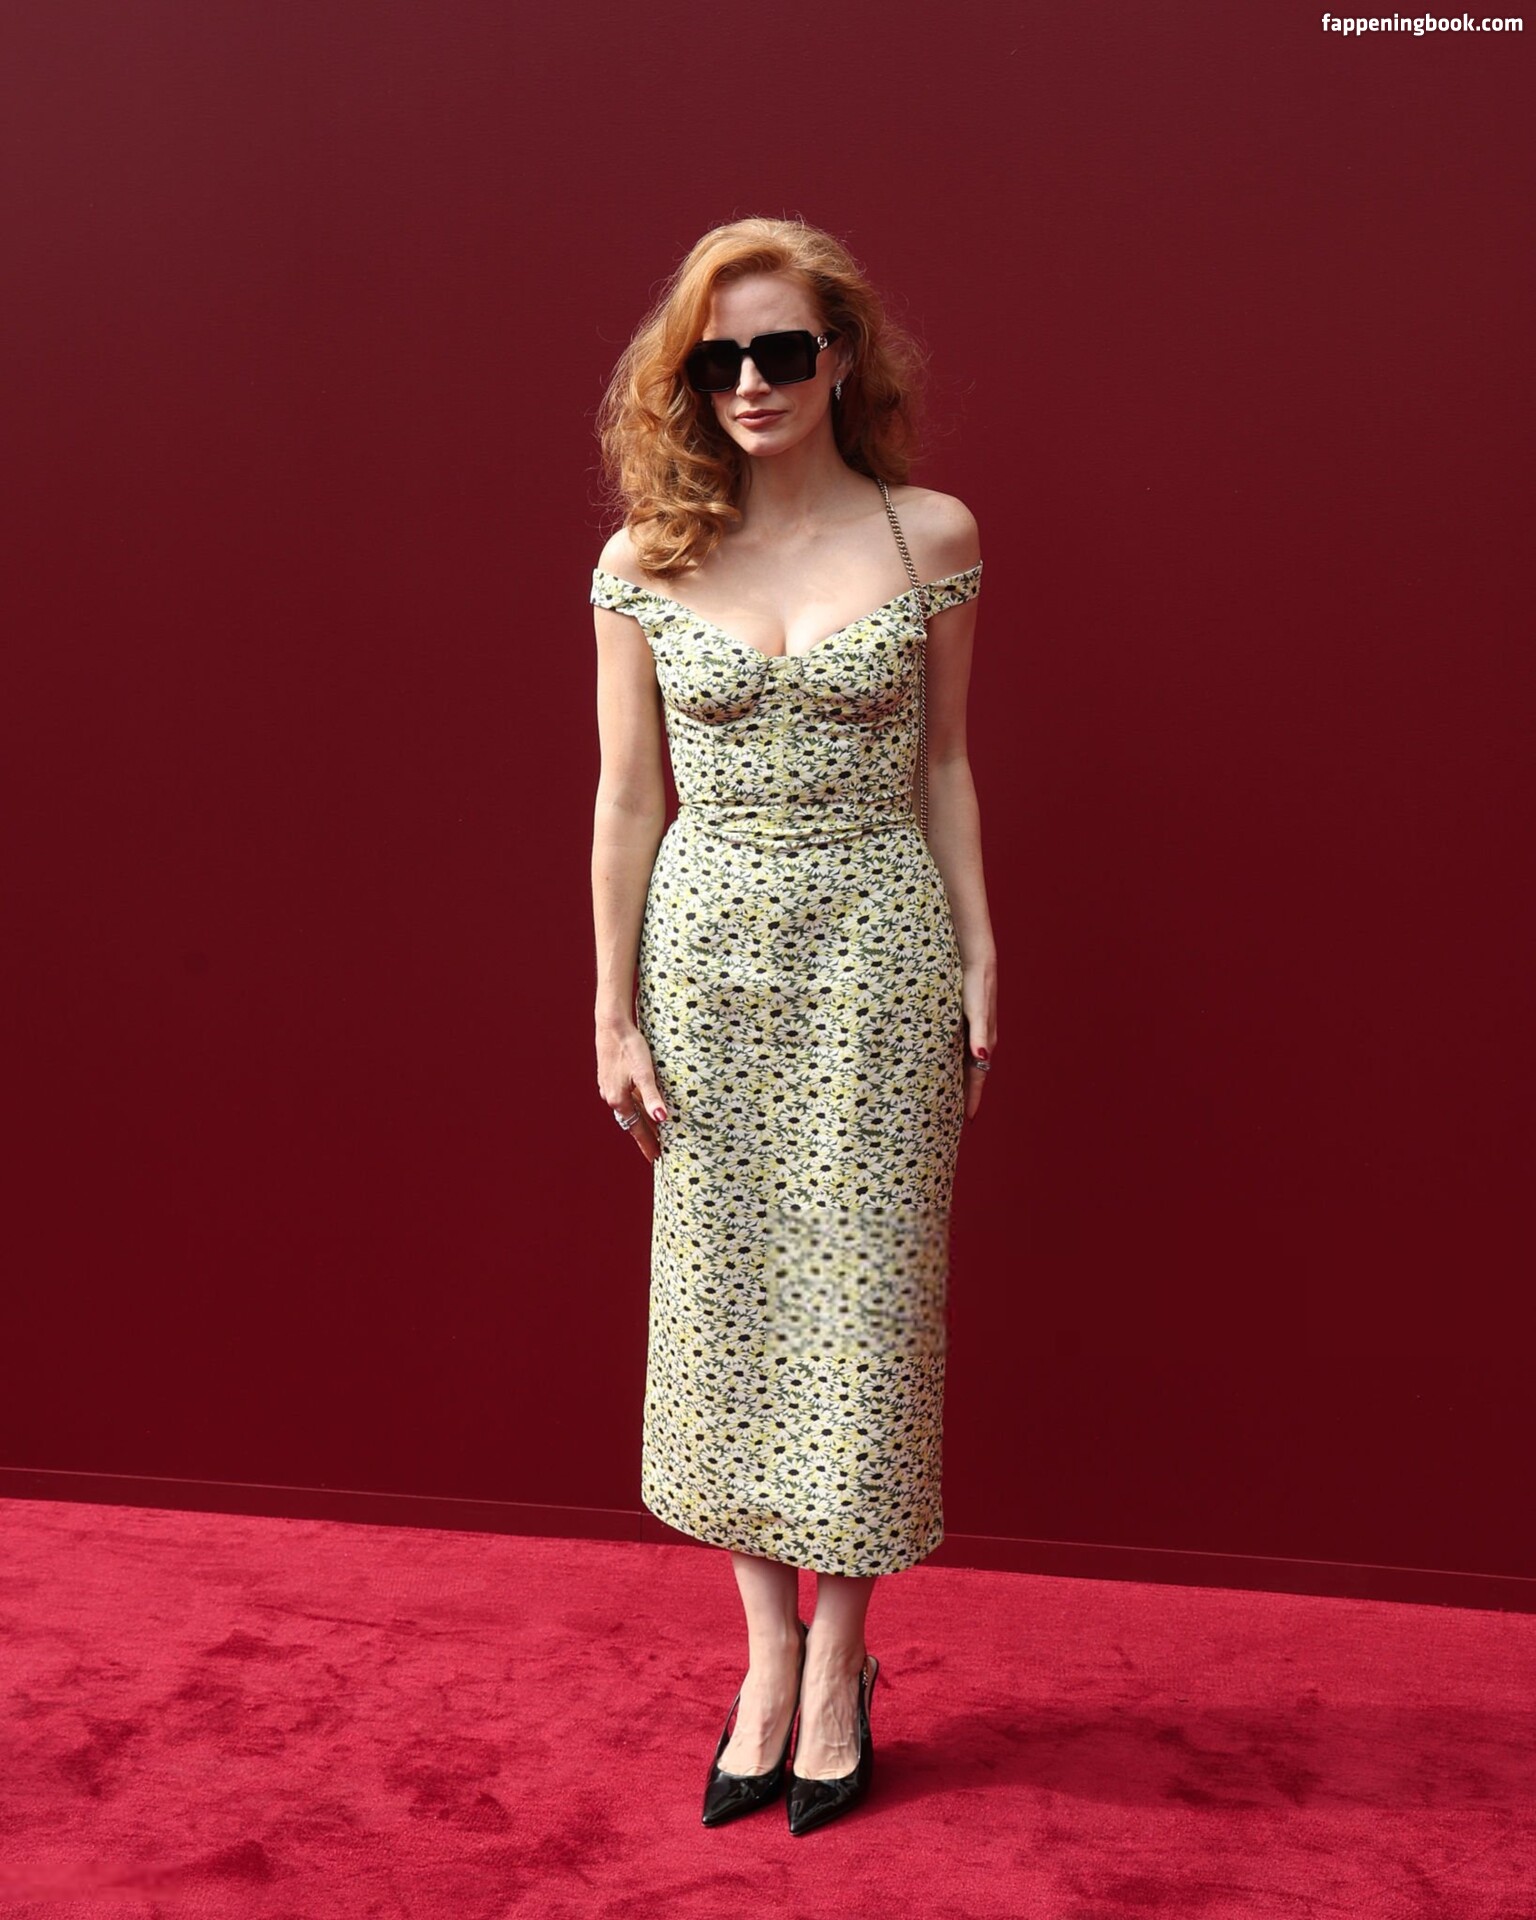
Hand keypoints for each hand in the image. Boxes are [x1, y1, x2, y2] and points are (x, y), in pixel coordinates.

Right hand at [596, 1020, 667, 1163]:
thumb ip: (653, 1097)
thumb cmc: (630, 1047)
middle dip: (645, 1136)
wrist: (612, 1025)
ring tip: (652, 1132)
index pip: (637, 1129)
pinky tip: (641, 1104)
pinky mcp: (609, 1077)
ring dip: (639, 1121)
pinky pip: (625, 1099)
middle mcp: (612, 1096)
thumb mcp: (645, 1072)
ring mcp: (609, 1087)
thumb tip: (662, 1118)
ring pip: (628, 1110)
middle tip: (657, 1150)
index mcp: (620, 1099)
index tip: (657, 1158)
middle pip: (631, 1122)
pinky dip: (635, 1107)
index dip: (648, 1143)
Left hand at [961, 971, 994, 1123]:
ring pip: (965, 1064)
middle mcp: (981, 1041)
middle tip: (954, 1118)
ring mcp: (974, 1033)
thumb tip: (982, 1056)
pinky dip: (953, 1064)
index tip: (968, 1120)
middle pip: (972, 1075)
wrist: (977, 960)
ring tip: (948, 1098)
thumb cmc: (976, 985)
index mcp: (984, 1042)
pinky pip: (959, 1051)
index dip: (972, 1098)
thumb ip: (979, 1034)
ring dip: (959, 1081)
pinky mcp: (966, 1023)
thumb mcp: (976, 1010)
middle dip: (965, 1096)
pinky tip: (942, 1066)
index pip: (978, 1077)